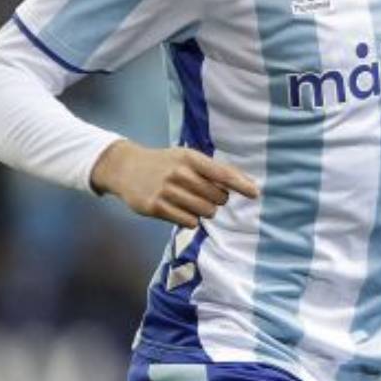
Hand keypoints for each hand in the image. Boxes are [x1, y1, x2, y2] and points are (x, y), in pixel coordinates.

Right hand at [90, 140, 257, 227]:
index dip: (241, 184)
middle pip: (217, 198)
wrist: (126, 168)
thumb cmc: (164, 163)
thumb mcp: (186, 158)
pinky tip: (179, 210)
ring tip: (190, 202)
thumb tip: (243, 184)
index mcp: (190, 158)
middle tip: (202, 194)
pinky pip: (189, 222)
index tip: (255, 193)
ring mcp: (166, 191)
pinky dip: (190, 220)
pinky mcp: (156, 208)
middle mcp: (179, 174)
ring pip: (205, 212)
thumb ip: (212, 170)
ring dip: (204, 211)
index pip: (222, 173)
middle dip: (216, 200)